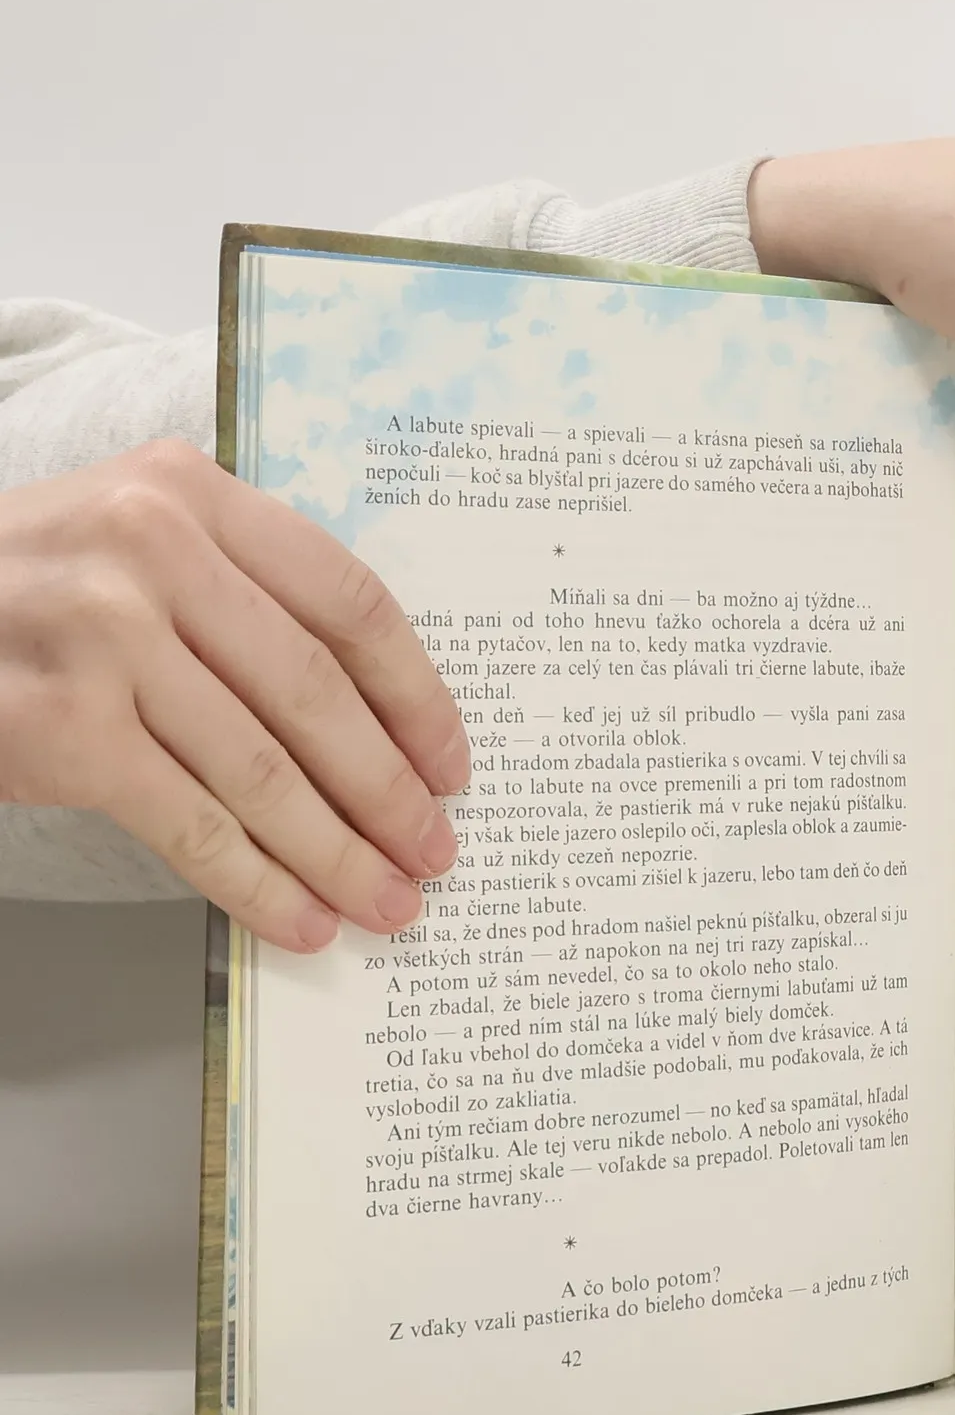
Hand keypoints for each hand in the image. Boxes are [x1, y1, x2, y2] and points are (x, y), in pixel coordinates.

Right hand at [0, 440, 469, 951]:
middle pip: (317, 694)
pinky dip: (259, 885)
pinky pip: (193, 824)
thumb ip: (245, 592)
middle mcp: (152, 549)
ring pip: (263, 771)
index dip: (416, 695)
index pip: (349, 600)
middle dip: (390, 791)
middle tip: (435, 851)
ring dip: (340, 854)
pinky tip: (302, 921)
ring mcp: (102, 636)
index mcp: (192, 493)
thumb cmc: (28, 589)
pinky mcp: (62, 728)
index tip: (452, 764)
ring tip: (388, 903)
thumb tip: (378, 729)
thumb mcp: (136, 541)